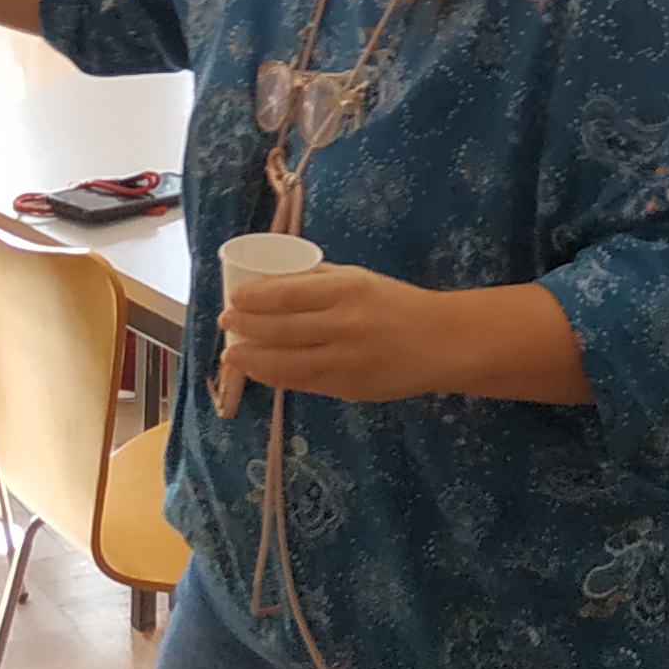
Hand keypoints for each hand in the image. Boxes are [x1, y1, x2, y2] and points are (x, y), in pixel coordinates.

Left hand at [220, 262, 457, 403]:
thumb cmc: (398, 305)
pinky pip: (303, 383)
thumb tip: (274, 281)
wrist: (443, 343)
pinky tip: (260, 372)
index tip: (233, 300)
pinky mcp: (348, 388)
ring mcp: (345, 360)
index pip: (287, 294)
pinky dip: (277, 377)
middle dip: (245, 327)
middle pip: (281, 328)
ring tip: (232, 355)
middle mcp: (344, 324)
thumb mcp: (362, 279)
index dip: (254, 299)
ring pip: (286, 362)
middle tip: (225, 324)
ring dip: (252, 359)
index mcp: (347, 290)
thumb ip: (321, 281)